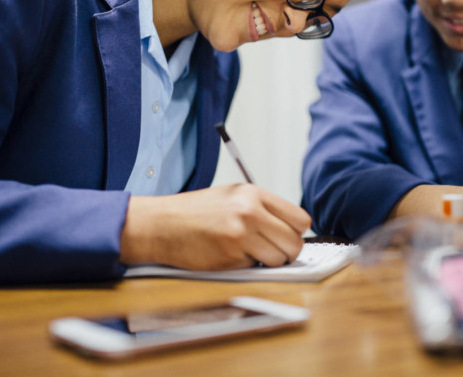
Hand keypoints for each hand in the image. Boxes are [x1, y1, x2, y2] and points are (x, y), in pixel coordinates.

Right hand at [119, 184, 310, 269]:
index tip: (289, 236)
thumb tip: (293, 227)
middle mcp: (250, 213)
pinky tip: (229, 255)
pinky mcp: (230, 258)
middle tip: (273, 250)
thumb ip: (262, 207)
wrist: (163, 224)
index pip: (300, 219)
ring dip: (268, 261)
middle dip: (287, 252)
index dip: (297, 232)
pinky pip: (254, 268)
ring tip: (249, 252)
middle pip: (294, 243)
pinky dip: (246, 266)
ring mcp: (240, 236)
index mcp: (253, 194)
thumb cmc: (197, 211)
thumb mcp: (233, 195)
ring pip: (278, 260)